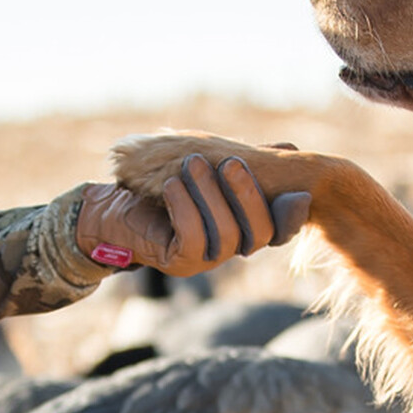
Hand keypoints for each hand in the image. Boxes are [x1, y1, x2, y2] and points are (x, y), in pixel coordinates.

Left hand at [77, 154, 311, 276]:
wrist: (114, 208)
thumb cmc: (164, 186)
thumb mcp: (209, 168)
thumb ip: (244, 162)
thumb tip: (288, 149)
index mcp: (245, 226)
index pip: (281, 229)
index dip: (293, 217)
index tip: (298, 195)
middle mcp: (232, 247)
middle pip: (261, 233)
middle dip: (250, 196)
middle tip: (231, 161)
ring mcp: (207, 260)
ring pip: (227, 235)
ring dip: (210, 194)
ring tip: (192, 163)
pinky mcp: (179, 263)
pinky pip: (192, 239)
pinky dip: (185, 207)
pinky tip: (172, 184)